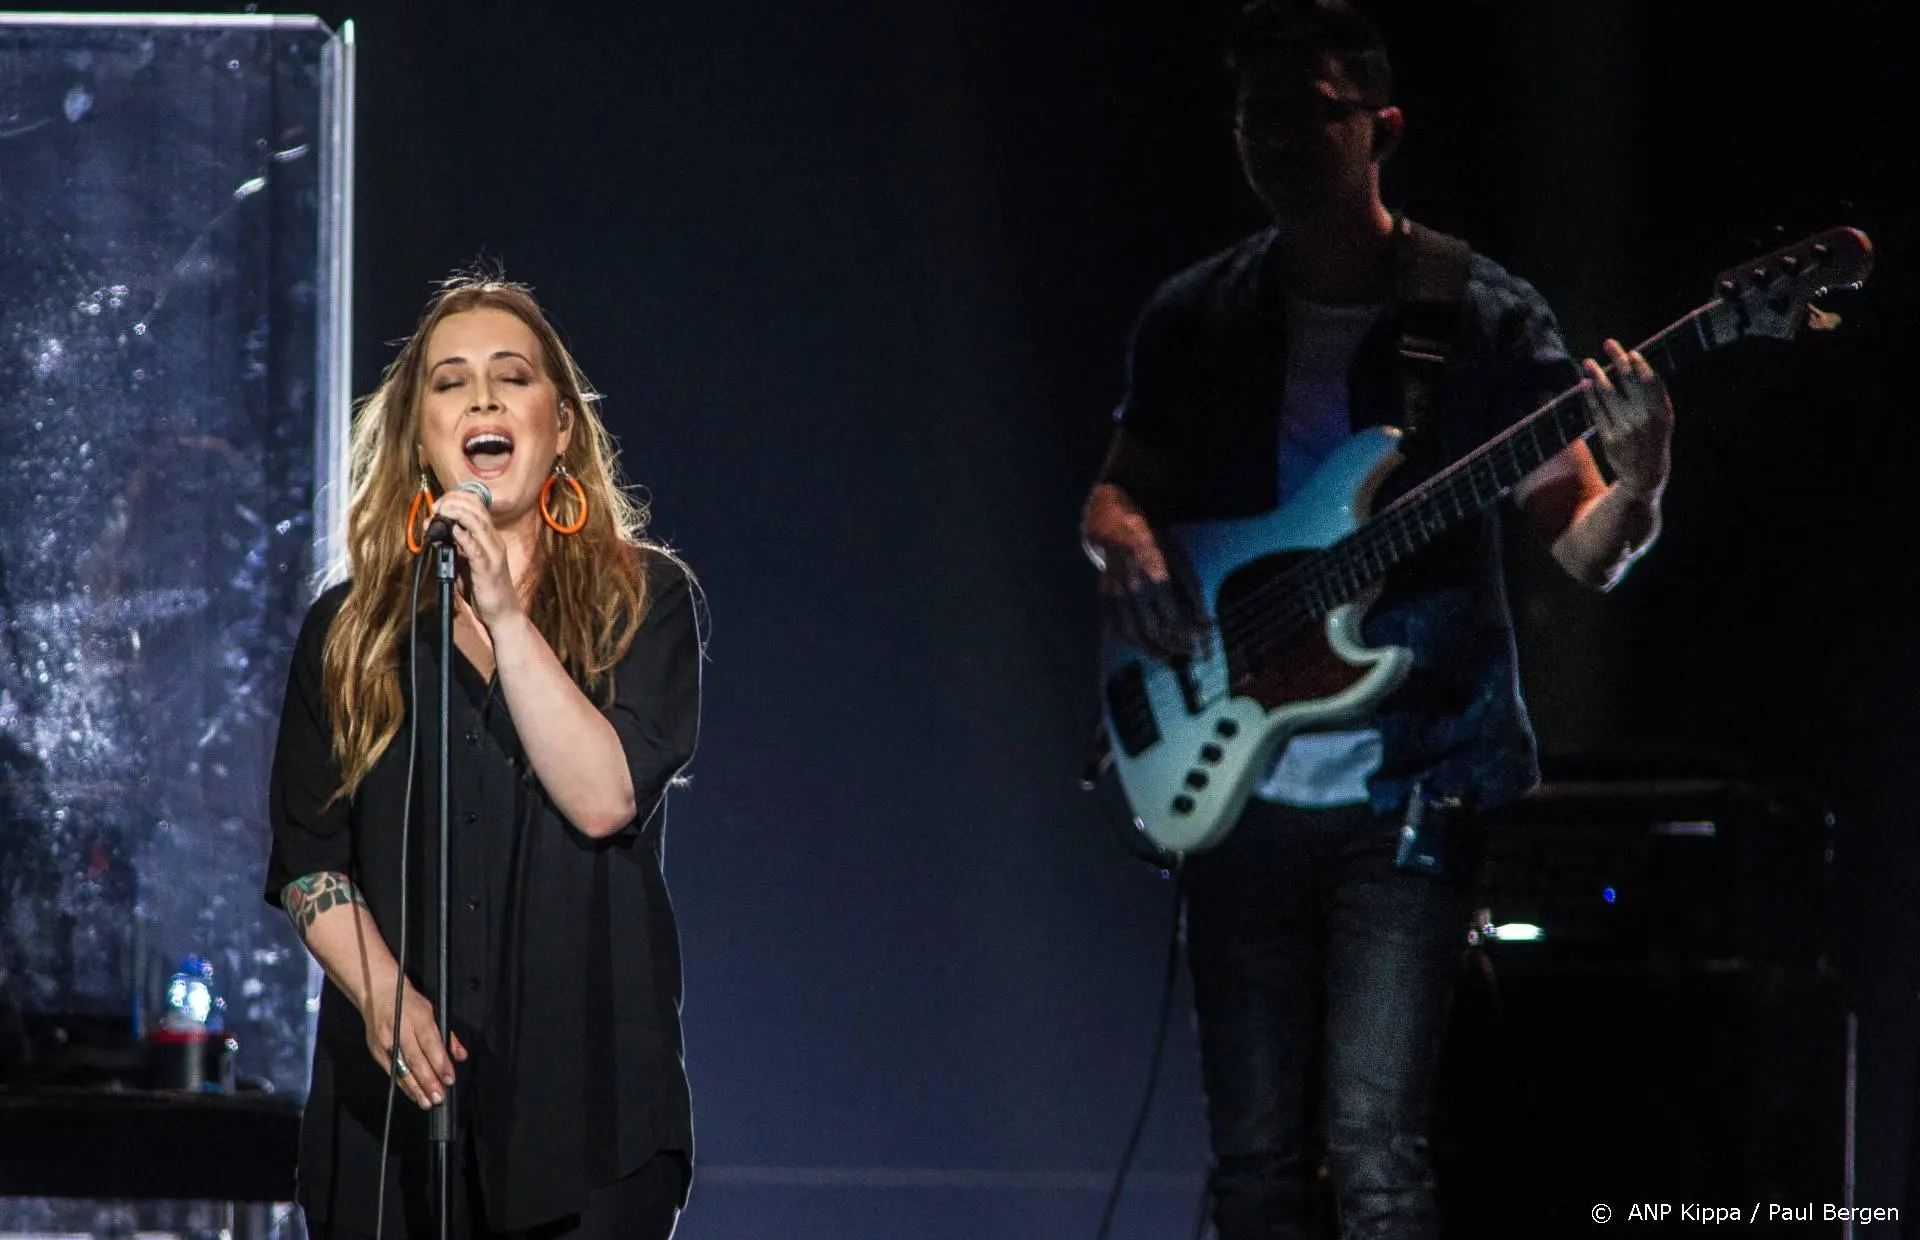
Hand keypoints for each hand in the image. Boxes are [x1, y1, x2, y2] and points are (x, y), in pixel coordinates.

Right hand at [363, 977, 467, 1109]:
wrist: (378, 993)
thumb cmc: (410, 1003)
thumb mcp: (433, 1011)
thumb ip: (448, 1035)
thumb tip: (461, 1056)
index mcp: (418, 1017)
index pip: (430, 1044)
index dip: (440, 1063)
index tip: (449, 1079)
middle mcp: (401, 1030)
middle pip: (416, 1059)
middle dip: (428, 1080)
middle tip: (439, 1096)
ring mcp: (386, 1041)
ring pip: (402, 1068)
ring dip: (415, 1087)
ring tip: (427, 1102)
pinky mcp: (376, 1049)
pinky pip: (391, 1070)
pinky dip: (402, 1084)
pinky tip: (413, 1094)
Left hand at [431, 488, 519, 628]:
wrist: (502, 614)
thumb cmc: (484, 590)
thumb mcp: (465, 565)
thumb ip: (454, 549)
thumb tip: (437, 534)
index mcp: (490, 538)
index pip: (477, 507)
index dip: (458, 499)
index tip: (439, 502)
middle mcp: (494, 541)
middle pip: (477, 509)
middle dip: (455, 501)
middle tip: (437, 505)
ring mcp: (493, 553)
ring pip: (478, 523)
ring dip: (457, 513)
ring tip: (441, 511)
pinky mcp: (488, 568)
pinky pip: (475, 547)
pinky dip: (463, 536)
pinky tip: (452, 530)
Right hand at [1089, 510, 1206, 664]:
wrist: (1114, 528)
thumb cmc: (1153, 541)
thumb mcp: (1179, 558)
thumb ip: (1192, 590)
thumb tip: (1204, 620)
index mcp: (1154, 574)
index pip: (1172, 616)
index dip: (1187, 633)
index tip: (1199, 643)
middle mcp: (1132, 586)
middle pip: (1154, 628)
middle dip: (1173, 645)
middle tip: (1189, 653)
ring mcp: (1115, 594)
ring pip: (1133, 634)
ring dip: (1153, 651)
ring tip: (1168, 660)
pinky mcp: (1105, 599)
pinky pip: (1117, 628)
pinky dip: (1132, 642)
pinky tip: (1146, 649)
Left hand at [1581, 339, 1673, 499]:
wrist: (1645, 477)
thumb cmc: (1654, 441)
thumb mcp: (1664, 420)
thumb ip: (1656, 398)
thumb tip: (1639, 368)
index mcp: (1662, 413)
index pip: (1651, 382)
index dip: (1640, 365)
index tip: (1631, 352)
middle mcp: (1645, 419)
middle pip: (1629, 382)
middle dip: (1618, 360)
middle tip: (1608, 343)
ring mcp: (1626, 429)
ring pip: (1609, 394)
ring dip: (1596, 375)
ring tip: (1587, 362)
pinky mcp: (1609, 439)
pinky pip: (1597, 411)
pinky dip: (1589, 395)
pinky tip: (1584, 383)